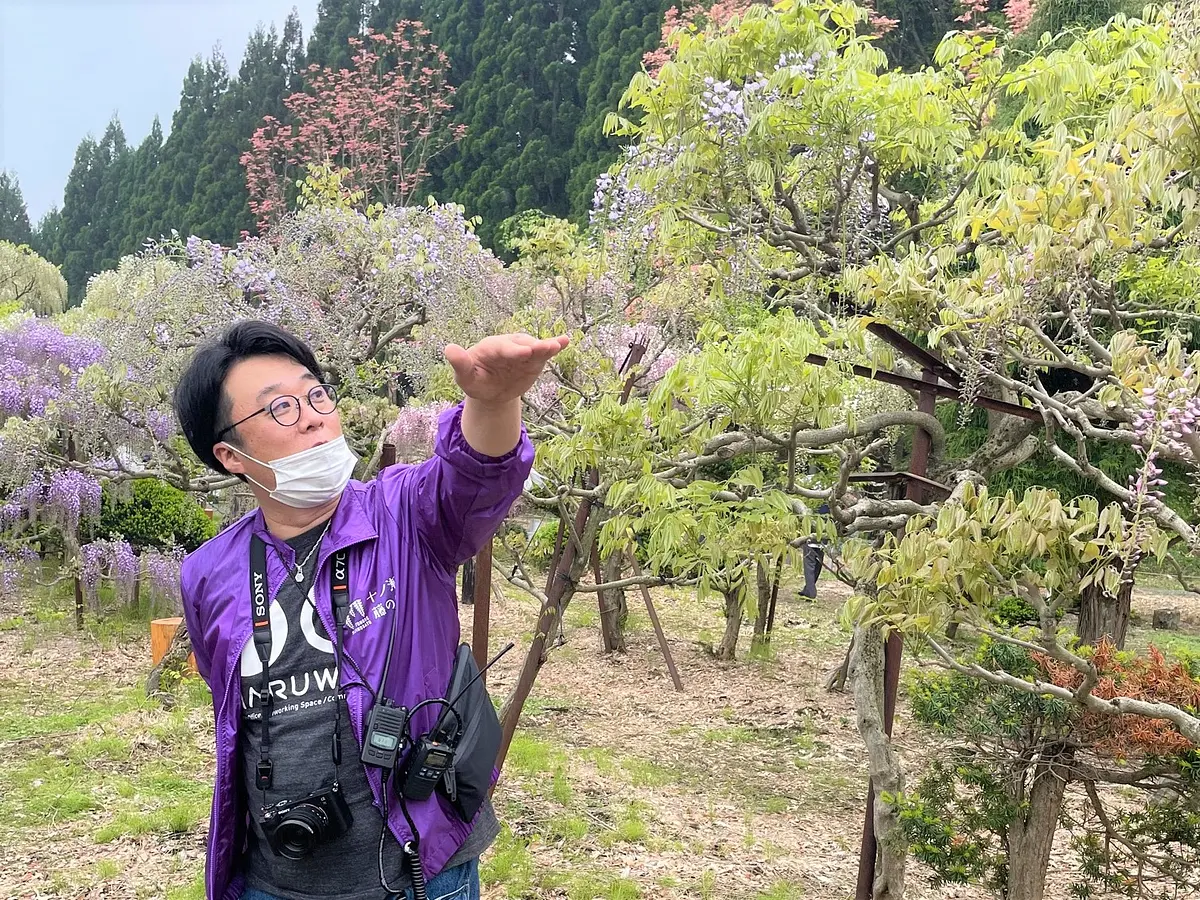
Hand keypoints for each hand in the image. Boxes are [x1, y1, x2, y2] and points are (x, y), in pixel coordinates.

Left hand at [444, 333, 570, 404]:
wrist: (491, 392)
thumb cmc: (476, 381)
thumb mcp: (466, 377)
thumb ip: (460, 364)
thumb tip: (448, 348)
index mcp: (490, 347)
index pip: (502, 348)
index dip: (513, 351)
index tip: (523, 353)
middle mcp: (508, 345)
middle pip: (521, 345)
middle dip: (532, 347)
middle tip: (542, 348)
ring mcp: (523, 351)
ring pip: (535, 347)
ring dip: (545, 346)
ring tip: (556, 345)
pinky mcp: (534, 359)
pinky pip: (545, 352)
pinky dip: (555, 346)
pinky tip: (565, 340)